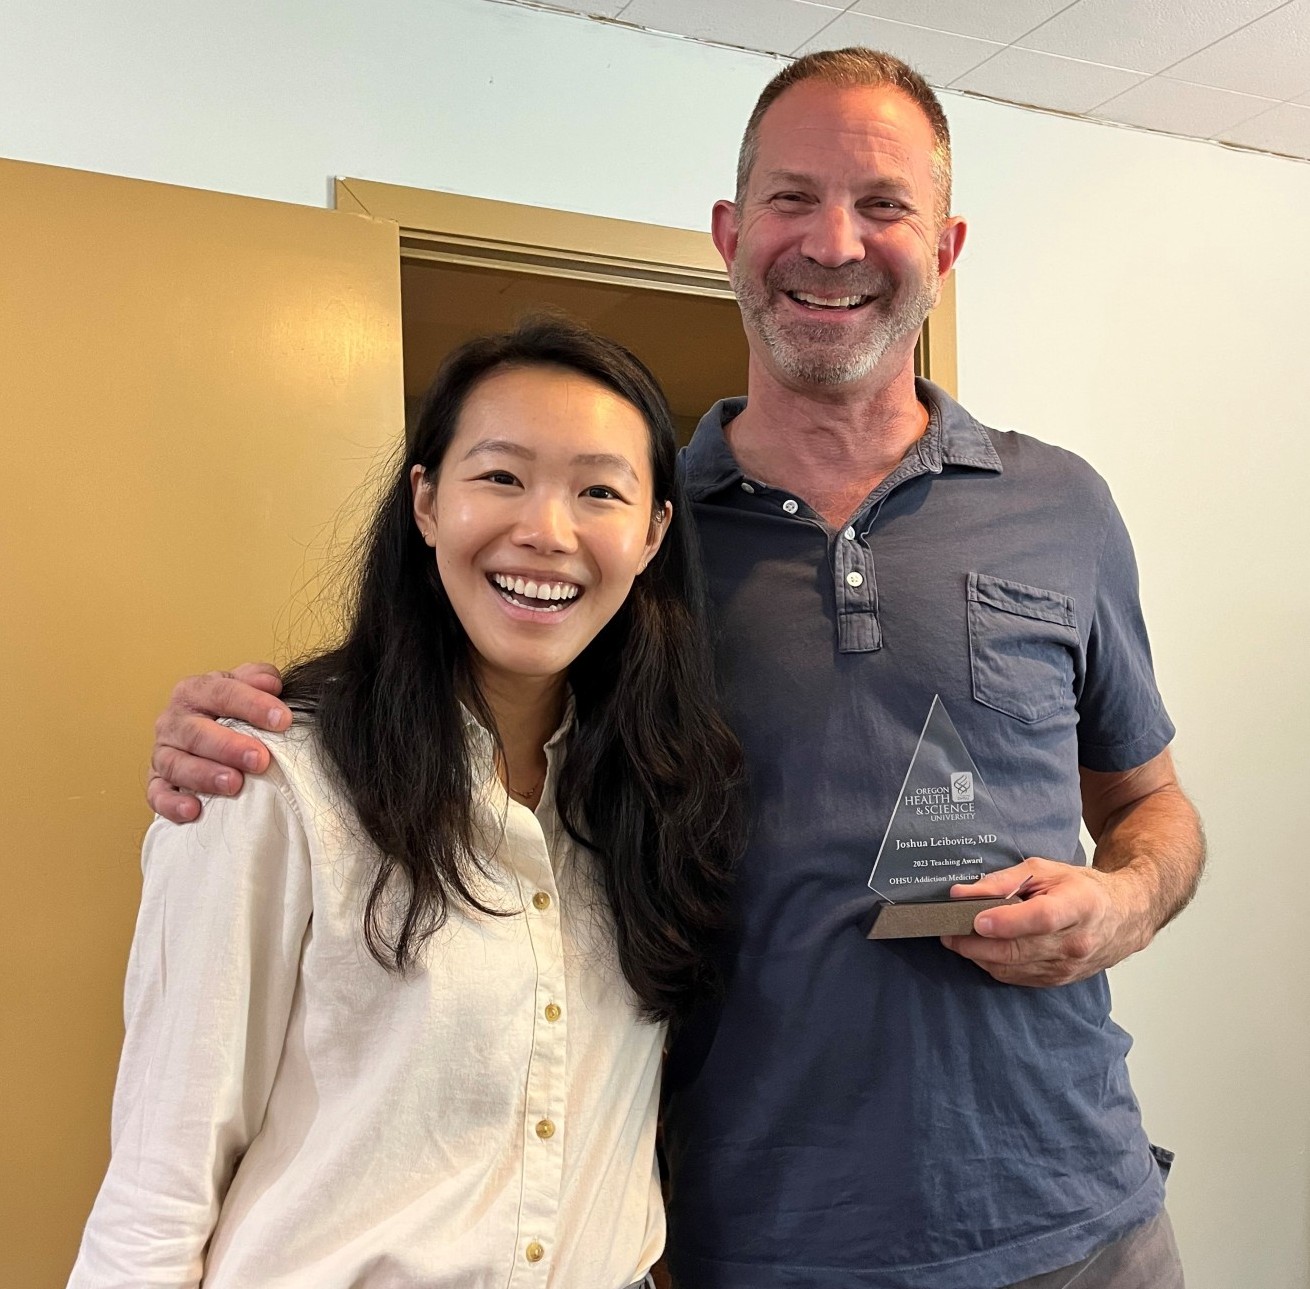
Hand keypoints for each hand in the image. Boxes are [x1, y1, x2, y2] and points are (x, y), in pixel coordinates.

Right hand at [147, 663, 289, 822]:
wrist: (204, 731)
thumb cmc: (230, 709)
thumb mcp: (244, 686)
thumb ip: (259, 678)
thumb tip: (271, 683)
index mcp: (195, 691)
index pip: (222, 693)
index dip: (253, 705)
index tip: (282, 720)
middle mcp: (174, 721)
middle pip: (197, 732)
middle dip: (229, 746)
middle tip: (260, 759)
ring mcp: (163, 752)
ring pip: (176, 764)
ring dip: (205, 775)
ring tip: (234, 784)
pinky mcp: (157, 782)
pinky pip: (157, 795)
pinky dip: (172, 804)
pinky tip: (194, 810)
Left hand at [940, 857, 1151, 986]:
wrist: (1122, 918)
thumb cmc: (1081, 889)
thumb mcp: (1044, 870)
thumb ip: (1001, 881)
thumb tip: (961, 894)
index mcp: (1079, 905)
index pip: (1041, 919)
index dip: (1007, 922)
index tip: (977, 920)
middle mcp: (1075, 942)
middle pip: (1018, 949)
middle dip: (975, 943)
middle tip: (947, 931)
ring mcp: (1068, 967)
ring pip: (1012, 967)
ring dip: (978, 956)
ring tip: (956, 938)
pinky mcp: (1058, 981)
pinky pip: (1016, 978)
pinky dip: (993, 965)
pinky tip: (980, 950)